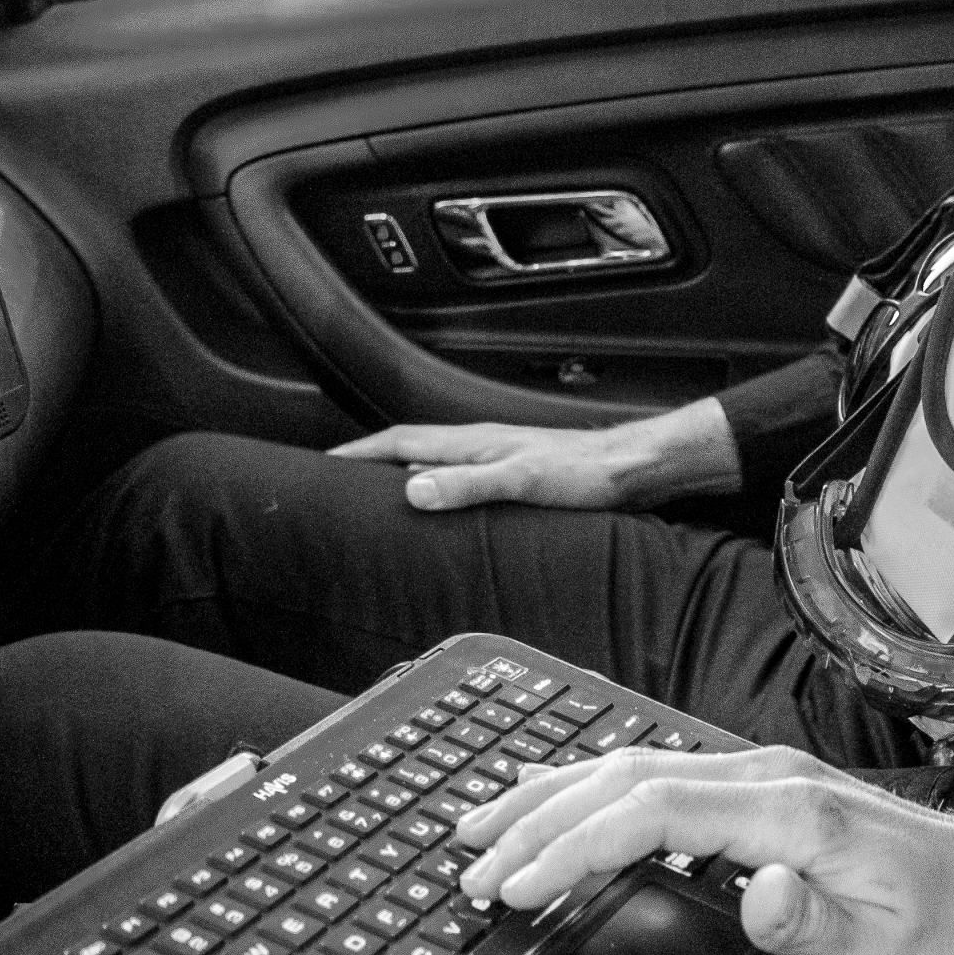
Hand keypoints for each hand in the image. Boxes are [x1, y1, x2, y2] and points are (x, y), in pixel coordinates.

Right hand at [327, 396, 736, 511]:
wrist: (633, 470)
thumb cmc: (586, 472)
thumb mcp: (522, 481)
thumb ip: (469, 484)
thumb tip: (412, 488)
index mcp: (471, 442)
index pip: (398, 440)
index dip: (357, 453)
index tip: (321, 466)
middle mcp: (478, 445)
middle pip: (409, 451)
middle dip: (368, 465)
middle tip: (333, 488)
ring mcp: (496, 458)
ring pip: (433, 466)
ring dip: (400, 479)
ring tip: (372, 506)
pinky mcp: (514, 476)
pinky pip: (458, 481)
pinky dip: (435, 493)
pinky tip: (439, 514)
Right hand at [453, 746, 953, 954]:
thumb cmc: (939, 921)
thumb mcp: (884, 949)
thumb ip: (812, 924)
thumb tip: (757, 892)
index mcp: (788, 813)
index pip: (653, 814)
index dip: (576, 847)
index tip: (517, 885)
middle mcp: (767, 777)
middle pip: (625, 780)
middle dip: (538, 819)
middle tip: (468, 864)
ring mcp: (761, 774)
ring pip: (634, 767)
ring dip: (554, 795)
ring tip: (482, 825)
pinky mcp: (761, 787)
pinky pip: (658, 774)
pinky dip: (594, 787)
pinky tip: (560, 803)